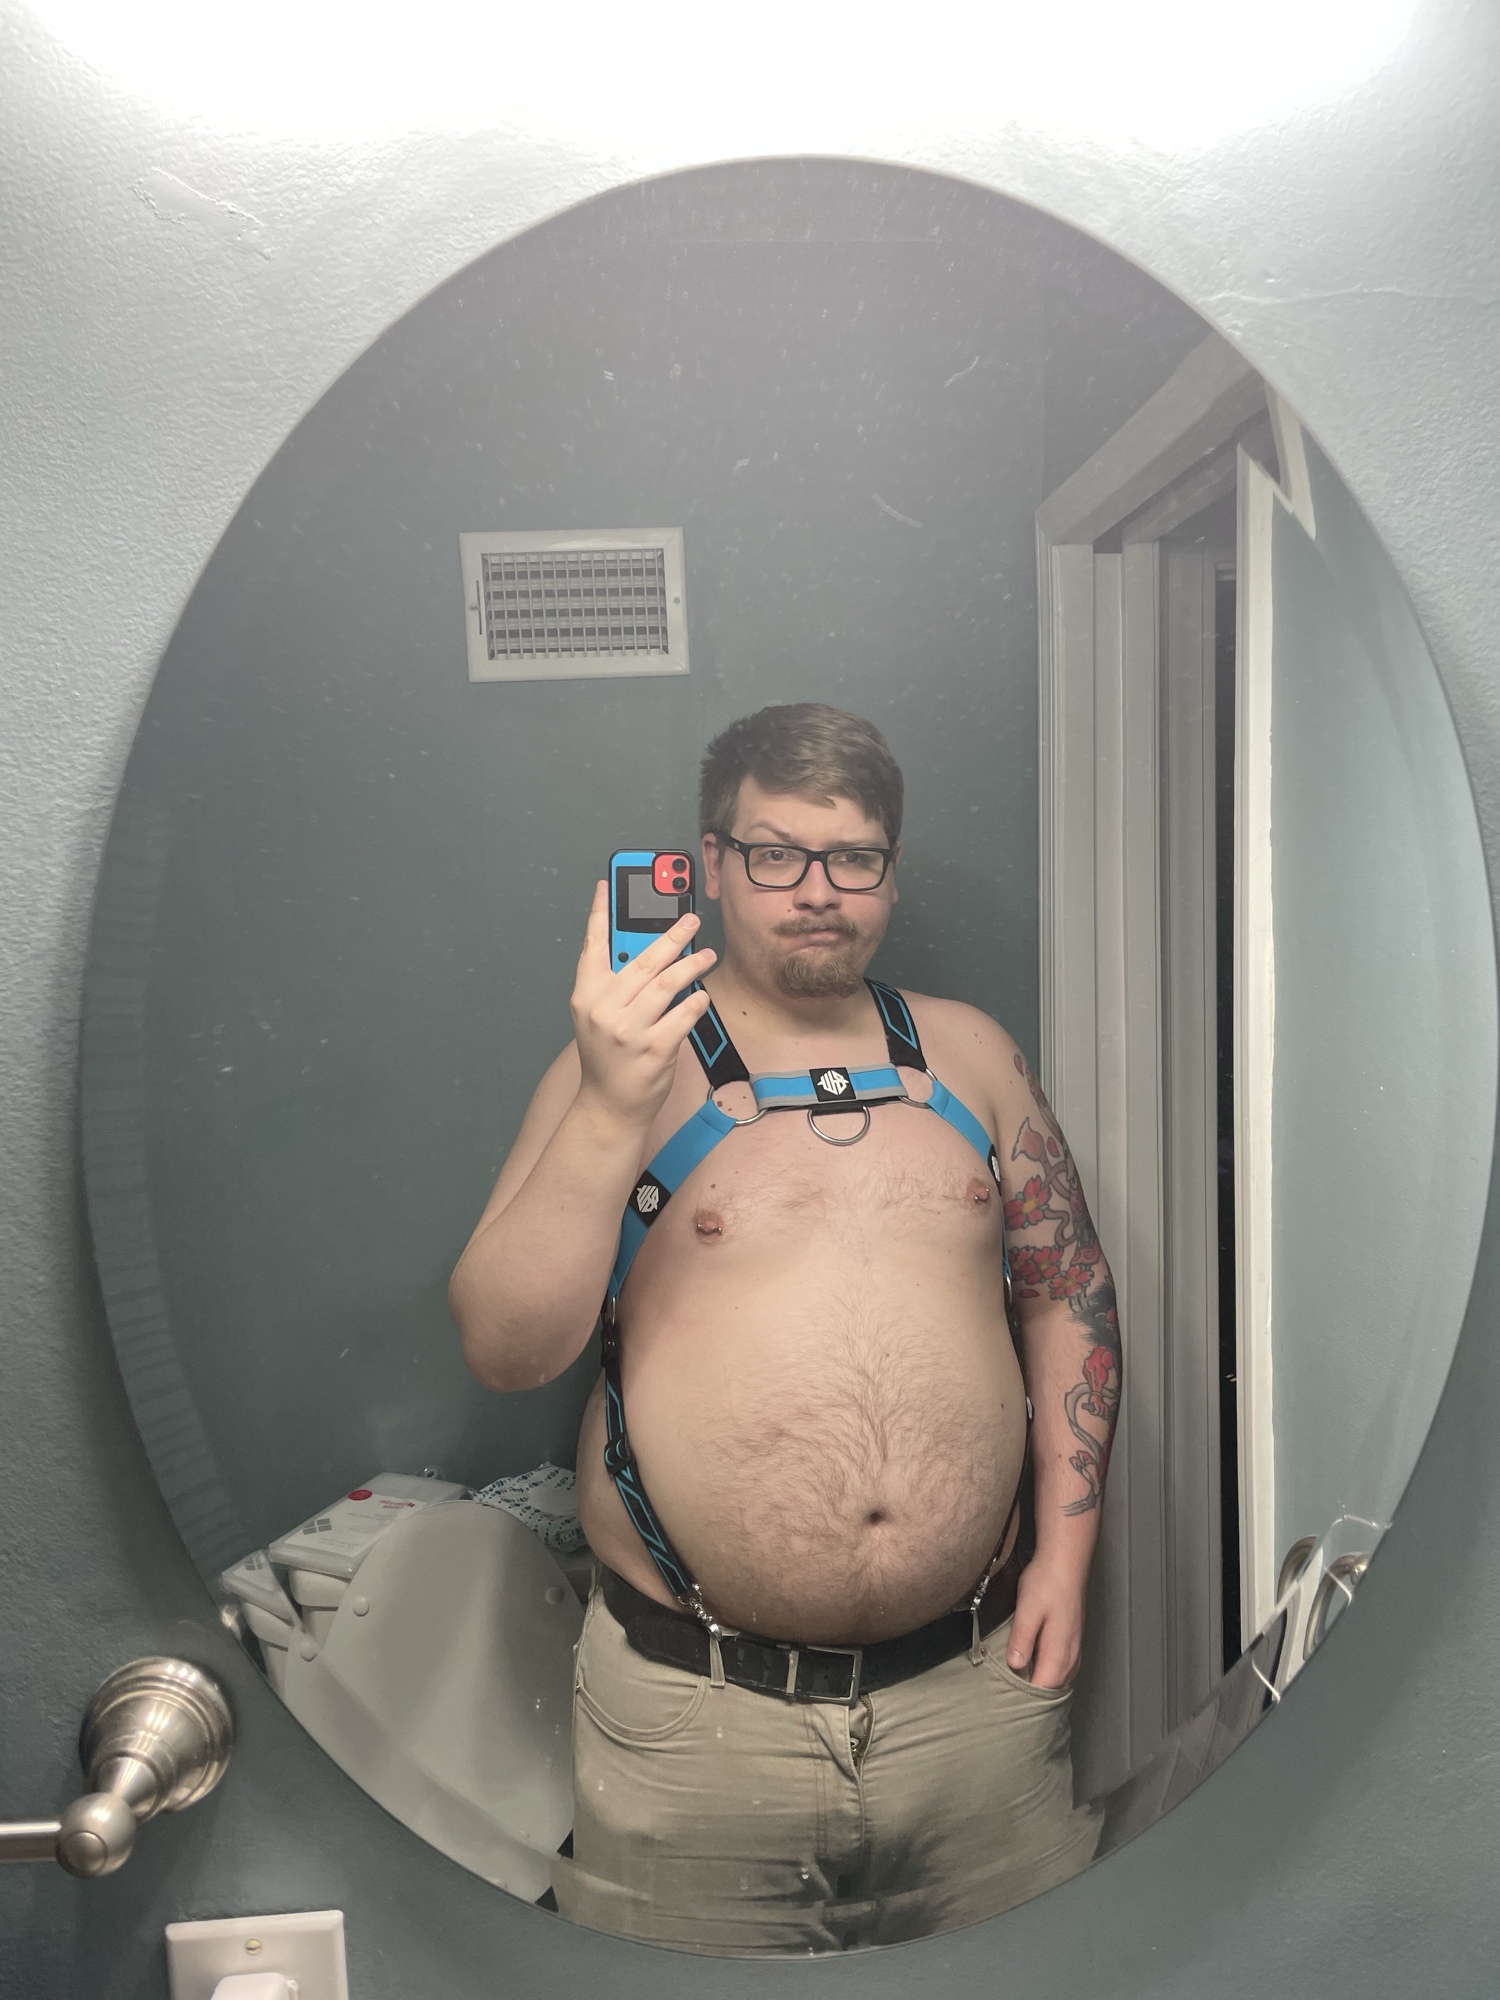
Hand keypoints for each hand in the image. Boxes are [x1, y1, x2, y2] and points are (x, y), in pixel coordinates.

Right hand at [570, 882, 715, 1131]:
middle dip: (670, 935)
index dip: (600, 913)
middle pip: (641, 960)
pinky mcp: (655, 1049)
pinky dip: (696, 1001)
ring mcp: (629, 1030)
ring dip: (691, 965)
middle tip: (690, 919)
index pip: (592, 946)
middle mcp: (604, 1010)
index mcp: (586, 996)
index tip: (607, 884)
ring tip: (707, 954)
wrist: (608, 1106)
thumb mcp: (598, 1017)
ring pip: (667, 984)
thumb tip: (650, 951)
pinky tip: (702, 994)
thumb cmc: (607, 1058)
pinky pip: (683, 1014)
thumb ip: (616, 985)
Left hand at [1005, 1557, 1085, 1689]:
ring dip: (1041, 1683)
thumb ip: (1022, 1640)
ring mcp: (1074, 1648)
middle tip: (1006, 1694)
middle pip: (1052, 1688)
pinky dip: (1049, 1672)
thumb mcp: (1028, 1610)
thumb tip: (1015, 1665)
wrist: (1065, 1562)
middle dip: (1032, 1694)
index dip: (1025, 1697)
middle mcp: (1071, 1655)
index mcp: (1059, 1652)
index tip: (1004, 1698)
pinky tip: (1034, 1665)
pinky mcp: (1072, 1640)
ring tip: (1017, 1683)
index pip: (1044, 1689)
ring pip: (1059, 1678)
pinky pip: (1062, 1667)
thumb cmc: (1046, 1583)